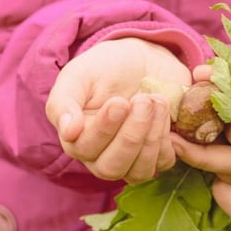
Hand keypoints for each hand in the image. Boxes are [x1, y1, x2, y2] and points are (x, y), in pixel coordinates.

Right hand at [45, 38, 190, 182]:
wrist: (139, 59)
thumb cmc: (102, 68)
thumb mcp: (78, 76)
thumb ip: (64, 103)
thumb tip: (68, 132)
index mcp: (76, 140)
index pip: (85, 149)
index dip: (104, 129)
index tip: (120, 102)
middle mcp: (101, 157)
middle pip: (112, 168)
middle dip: (131, 135)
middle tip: (143, 101)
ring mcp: (131, 160)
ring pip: (139, 171)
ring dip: (151, 137)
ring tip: (158, 101)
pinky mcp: (157, 155)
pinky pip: (163, 161)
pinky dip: (167, 138)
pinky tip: (165, 111)